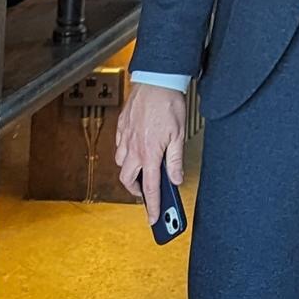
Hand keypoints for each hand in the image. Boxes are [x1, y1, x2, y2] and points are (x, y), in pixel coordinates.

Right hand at [115, 82, 186, 224]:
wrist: (156, 80)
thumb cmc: (168, 104)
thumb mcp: (179, 135)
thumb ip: (175, 160)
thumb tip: (175, 179)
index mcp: (149, 153)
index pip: (151, 188)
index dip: (152, 206)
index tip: (153, 219)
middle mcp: (133, 148)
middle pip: (128, 180)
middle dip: (136, 191)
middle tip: (147, 193)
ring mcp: (125, 137)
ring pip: (120, 163)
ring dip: (130, 171)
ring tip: (144, 170)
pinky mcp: (121, 127)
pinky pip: (118, 147)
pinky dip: (125, 154)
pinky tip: (135, 150)